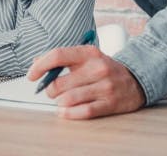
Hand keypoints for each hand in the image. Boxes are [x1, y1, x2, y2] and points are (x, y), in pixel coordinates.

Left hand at [27, 45, 145, 118]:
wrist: (135, 80)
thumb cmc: (104, 68)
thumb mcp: (85, 56)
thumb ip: (62, 58)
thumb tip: (36, 61)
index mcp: (88, 52)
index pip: (58, 55)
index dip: (40, 66)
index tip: (31, 75)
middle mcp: (96, 68)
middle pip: (60, 82)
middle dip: (49, 90)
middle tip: (51, 91)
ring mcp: (104, 86)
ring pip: (69, 98)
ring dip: (59, 102)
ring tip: (60, 100)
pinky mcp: (110, 104)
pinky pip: (83, 111)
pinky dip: (69, 113)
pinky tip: (64, 111)